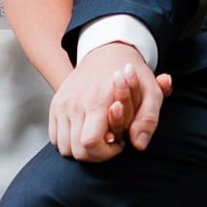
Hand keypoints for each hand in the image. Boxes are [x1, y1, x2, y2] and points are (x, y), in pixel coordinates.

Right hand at [50, 43, 172, 160]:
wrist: (108, 51)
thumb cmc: (133, 75)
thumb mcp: (150, 92)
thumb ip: (147, 119)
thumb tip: (139, 145)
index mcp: (97, 101)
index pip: (90, 144)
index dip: (105, 153)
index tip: (119, 144)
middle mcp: (75, 104)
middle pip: (76, 151)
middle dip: (96, 155)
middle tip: (110, 142)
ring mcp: (62, 104)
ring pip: (63, 147)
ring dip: (81, 150)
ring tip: (99, 137)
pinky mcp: (55, 105)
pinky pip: (55, 137)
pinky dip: (69, 142)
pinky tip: (86, 132)